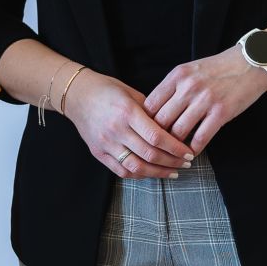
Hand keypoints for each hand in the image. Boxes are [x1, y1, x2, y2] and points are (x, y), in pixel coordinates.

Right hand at [63, 69, 192, 178]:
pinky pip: (122, 171)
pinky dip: (140, 175)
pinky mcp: (98, 153)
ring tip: (173, 172)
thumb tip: (173, 129)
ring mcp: (106, 144)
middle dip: (172, 162)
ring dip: (159, 173)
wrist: (77, 95)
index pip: (157, 137)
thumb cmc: (107, 90)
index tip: (189, 152)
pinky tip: (152, 173)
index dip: (176, 148)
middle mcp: (116, 130)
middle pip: (150, 155)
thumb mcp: (132, 94)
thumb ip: (151, 112)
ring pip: (137, 168)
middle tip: (186, 163)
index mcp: (127, 112)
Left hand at [145, 46, 266, 154]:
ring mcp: (205, 100)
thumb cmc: (217, 68)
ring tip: (175, 152)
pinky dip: (194, 148)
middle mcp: (188, 87)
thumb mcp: (189, 70)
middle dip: (158, 137)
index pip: (150, 104)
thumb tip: (154, 111)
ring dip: (175, 146)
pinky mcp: (221, 112)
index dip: (146, 122)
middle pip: (161, 121)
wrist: (250, 63)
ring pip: (178, 131)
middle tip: (159, 146)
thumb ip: (172, 87)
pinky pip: (201, 137)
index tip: (149, 131)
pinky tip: (192, 152)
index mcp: (177, 76)